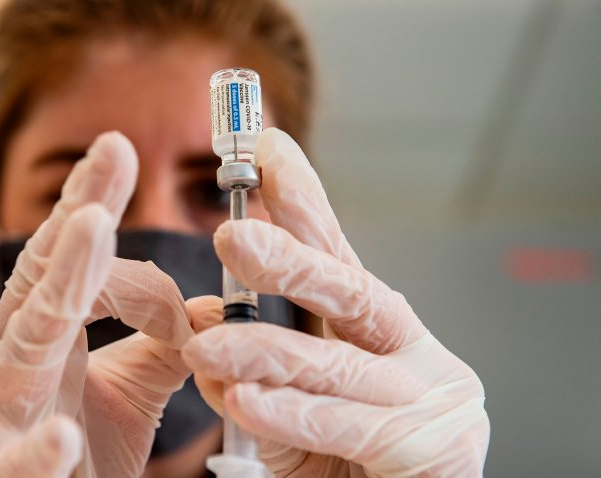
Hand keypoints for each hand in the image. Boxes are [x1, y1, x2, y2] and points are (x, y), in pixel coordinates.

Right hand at [0, 132, 222, 476]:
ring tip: (92, 231)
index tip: (118, 149)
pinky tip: (63, 434)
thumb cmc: (84, 457)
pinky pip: (23, 462)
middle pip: (41, 284)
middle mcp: (10, 365)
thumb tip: (210, 302)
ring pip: (25, 349)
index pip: (62, 259)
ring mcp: (4, 420)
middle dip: (75, 228)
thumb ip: (164, 342)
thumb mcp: (132, 390)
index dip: (86, 204)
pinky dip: (40, 447)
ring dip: (59, 292)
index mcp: (38, 336)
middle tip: (111, 165)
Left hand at [182, 128, 489, 476]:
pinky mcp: (436, 450)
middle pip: (351, 292)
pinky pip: (346, 427)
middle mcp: (411, 351)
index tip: (267, 149)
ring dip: (266, 351)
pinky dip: (291, 415)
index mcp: (376, 331)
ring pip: (338, 364)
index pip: (337, 257)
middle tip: (233, 233)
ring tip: (208, 348)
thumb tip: (204, 331)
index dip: (304, 202)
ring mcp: (430, 396)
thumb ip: (257, 370)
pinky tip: (245, 400)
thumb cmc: (347, 467)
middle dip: (291, 258)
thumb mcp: (292, 409)